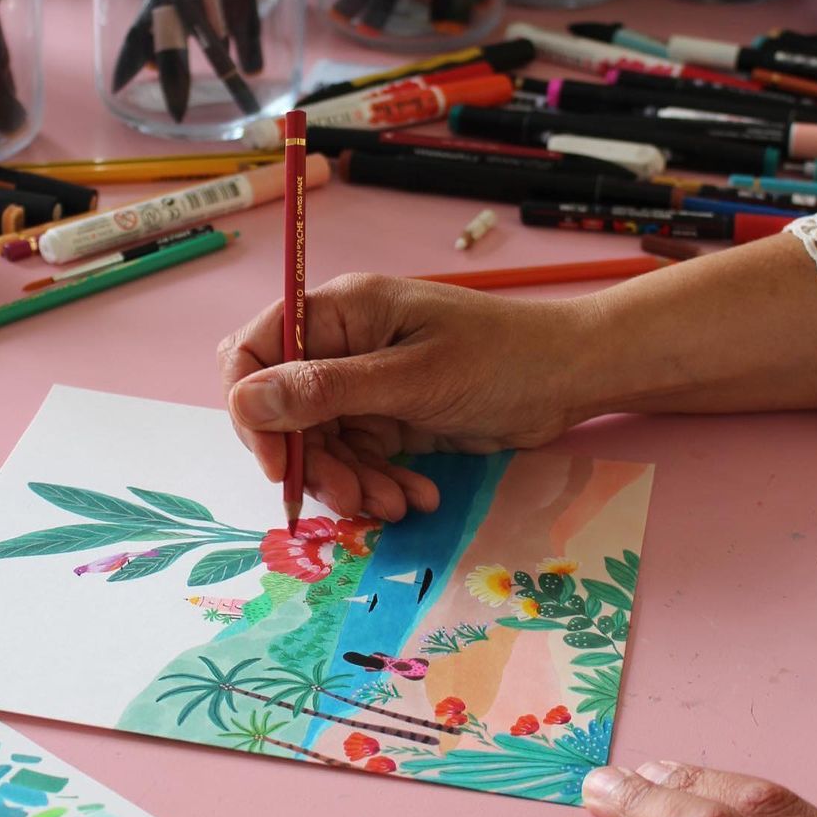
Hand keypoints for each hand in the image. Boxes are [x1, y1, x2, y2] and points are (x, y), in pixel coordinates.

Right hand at [218, 272, 588, 520]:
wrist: (572, 379)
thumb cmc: (500, 359)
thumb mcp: (411, 379)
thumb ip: (325, 391)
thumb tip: (244, 402)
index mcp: (338, 312)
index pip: (255, 352)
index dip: (253, 410)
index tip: (278, 463)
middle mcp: (342, 346)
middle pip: (285, 412)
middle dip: (313, 463)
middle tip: (351, 499)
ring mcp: (365, 385)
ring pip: (322, 446)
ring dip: (352, 483)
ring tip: (397, 504)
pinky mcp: (389, 418)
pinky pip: (359, 460)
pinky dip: (380, 484)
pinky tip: (416, 495)